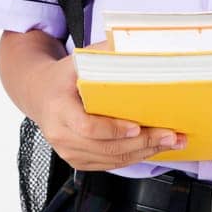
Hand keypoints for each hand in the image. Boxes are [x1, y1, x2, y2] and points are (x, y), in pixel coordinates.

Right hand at [29, 52, 186, 169]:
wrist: (40, 94)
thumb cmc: (63, 76)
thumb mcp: (79, 61)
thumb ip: (105, 55)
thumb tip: (139, 47)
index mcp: (59, 108)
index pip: (88, 127)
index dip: (114, 130)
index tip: (137, 126)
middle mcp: (61, 134)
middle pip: (106, 147)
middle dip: (143, 142)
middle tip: (170, 135)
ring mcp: (68, 151)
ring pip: (112, 159)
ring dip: (145, 152)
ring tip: (171, 141)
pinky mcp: (77, 160)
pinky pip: (110, 164)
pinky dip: (134, 157)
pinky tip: (153, 147)